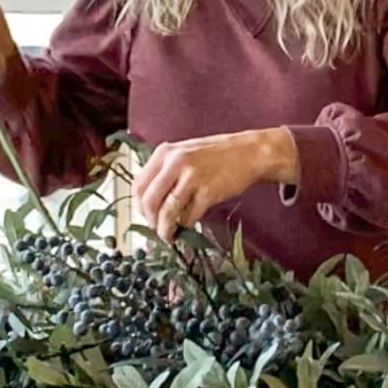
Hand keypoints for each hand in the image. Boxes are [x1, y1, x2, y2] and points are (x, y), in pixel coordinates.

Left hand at [134, 128, 298, 240]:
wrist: (248, 152)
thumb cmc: (216, 154)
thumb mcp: (184, 153)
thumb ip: (166, 171)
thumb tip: (151, 202)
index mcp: (165, 153)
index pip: (139, 185)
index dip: (139, 206)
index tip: (145, 216)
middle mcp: (175, 163)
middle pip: (149, 201)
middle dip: (150, 221)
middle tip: (155, 229)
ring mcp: (192, 176)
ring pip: (167, 211)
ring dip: (165, 229)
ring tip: (168, 236)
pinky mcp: (208, 191)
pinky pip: (190, 215)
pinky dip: (187, 223)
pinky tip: (190, 222)